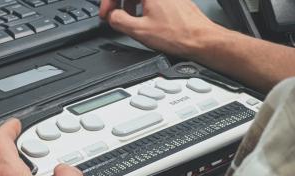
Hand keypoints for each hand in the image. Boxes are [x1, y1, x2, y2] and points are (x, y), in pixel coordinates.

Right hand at [100, 0, 224, 56]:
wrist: (201, 40)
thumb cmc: (178, 35)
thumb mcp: (139, 31)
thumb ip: (118, 20)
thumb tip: (112, 16)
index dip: (108, 2)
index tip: (106, 14)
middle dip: (118, 3)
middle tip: (113, 16)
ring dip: (130, 4)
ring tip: (129, 19)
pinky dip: (143, 5)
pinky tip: (143, 19)